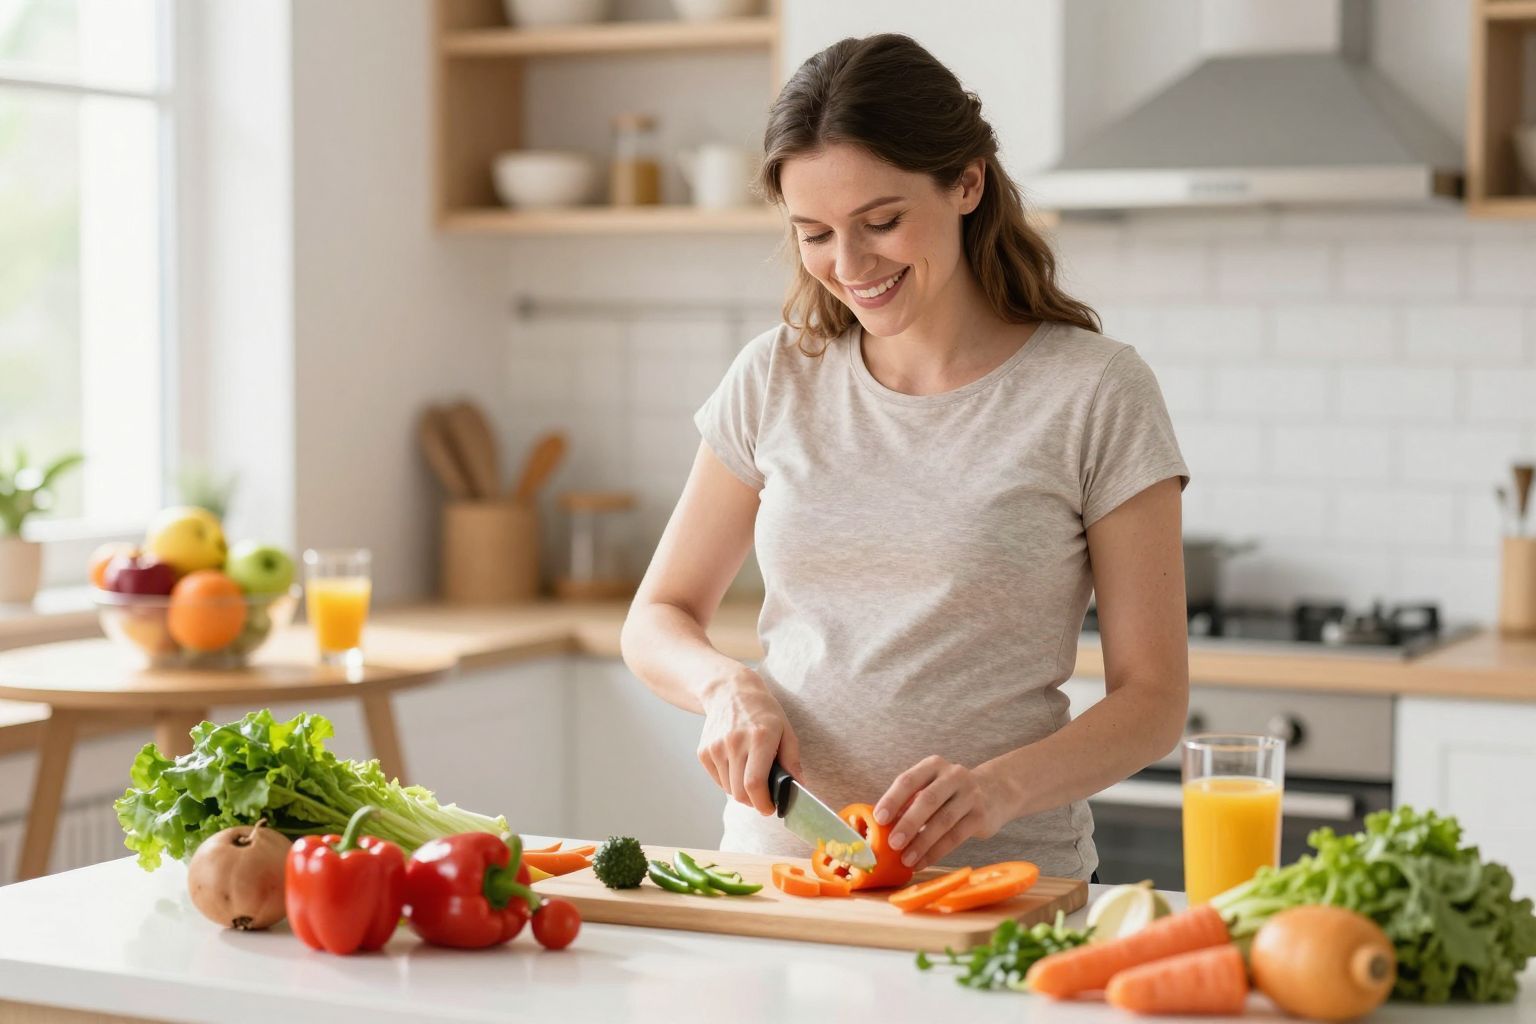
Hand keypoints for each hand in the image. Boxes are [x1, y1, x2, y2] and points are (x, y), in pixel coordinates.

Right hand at [697, 668, 803, 815]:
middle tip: (764, 797)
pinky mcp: (704, 752)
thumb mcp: (785, 730)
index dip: (763, 803)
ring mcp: (716, 747)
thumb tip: (797, 787)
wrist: (729, 691)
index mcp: (759, 738)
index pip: (755, 783)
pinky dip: (729, 781)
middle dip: (754, 801)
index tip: (770, 809)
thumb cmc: (762, 711)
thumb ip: (792, 760)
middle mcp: (734, 742)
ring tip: (750, 774)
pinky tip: (737, 764)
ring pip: (728, 789)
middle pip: (740, 792)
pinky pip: (718, 780)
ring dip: (741, 790)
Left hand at [873, 756, 1008, 870]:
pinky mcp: (980, 816)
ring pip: (943, 821)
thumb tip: (880, 828)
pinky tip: (922, 862)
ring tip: (906, 859)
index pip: (908, 780)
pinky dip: (937, 852)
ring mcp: (970, 795)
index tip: (879, 819)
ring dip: (922, 843)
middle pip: (928, 800)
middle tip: (892, 843)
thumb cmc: (949, 793)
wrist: (994, 791)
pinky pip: (956, 837)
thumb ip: (909, 802)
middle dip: (908, 823)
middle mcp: (953, 776)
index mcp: (933, 765)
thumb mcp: (930, 787)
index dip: (892, 799)